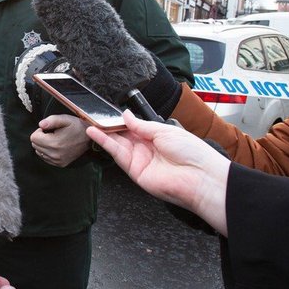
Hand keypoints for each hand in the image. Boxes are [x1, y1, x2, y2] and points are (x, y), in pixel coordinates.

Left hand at [30, 114, 90, 165]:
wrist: (90, 139)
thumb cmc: (77, 127)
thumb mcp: (66, 119)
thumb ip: (52, 120)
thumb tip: (40, 124)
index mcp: (54, 143)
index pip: (33, 138)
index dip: (39, 131)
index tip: (48, 129)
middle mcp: (54, 154)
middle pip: (35, 145)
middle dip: (41, 138)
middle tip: (52, 134)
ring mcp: (57, 161)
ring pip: (39, 152)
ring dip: (43, 145)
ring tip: (55, 139)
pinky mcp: (60, 164)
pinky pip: (45, 158)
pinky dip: (47, 151)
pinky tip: (56, 146)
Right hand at [85, 111, 229, 234]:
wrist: (200, 177)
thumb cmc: (191, 152)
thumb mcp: (165, 130)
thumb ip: (142, 125)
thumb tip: (126, 115)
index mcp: (157, 137)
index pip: (134, 126)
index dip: (121, 119)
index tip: (107, 111)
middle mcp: (147, 149)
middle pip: (123, 135)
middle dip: (109, 125)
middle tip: (94, 114)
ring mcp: (140, 160)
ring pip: (117, 144)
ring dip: (102, 133)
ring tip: (89, 121)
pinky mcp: (134, 171)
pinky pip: (117, 155)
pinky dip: (105, 143)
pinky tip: (95, 133)